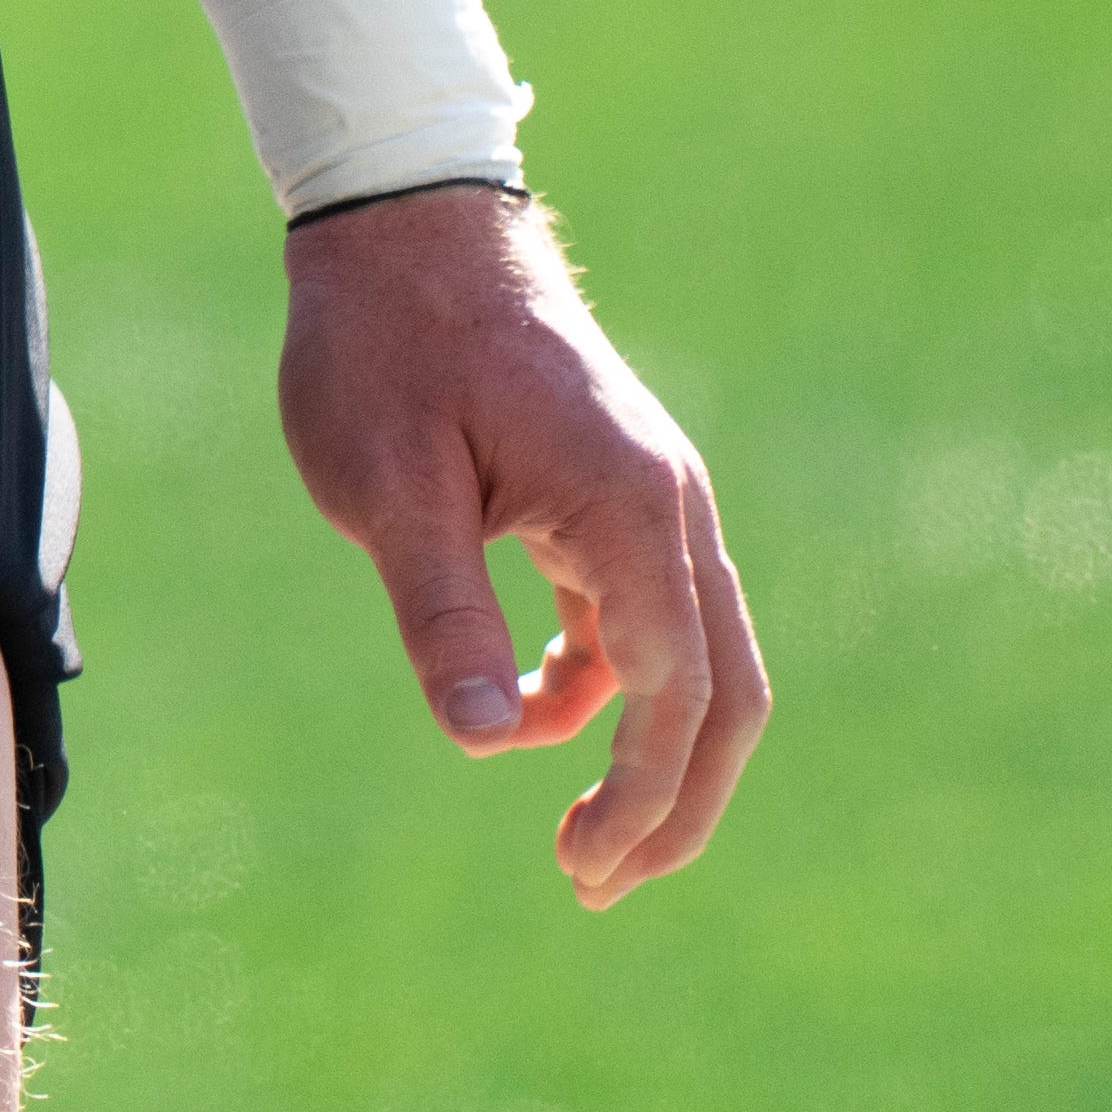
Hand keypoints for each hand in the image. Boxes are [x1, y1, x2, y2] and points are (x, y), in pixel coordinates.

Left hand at [276, 188, 766, 900]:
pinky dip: (606, 690)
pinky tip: (526, 718)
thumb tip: (481, 741)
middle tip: (596, 885)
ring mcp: (651, 502)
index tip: (581, 867)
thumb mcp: (390, 484)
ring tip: (577, 846)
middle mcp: (669, 509)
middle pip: (725, 692)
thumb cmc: (386, 343)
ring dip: (651, 757)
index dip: (641, 794)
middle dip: (678, 804)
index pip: (672, 688)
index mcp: (629, 506)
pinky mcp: (616, 499)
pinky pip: (641, 621)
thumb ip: (441, 612)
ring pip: (694, 661)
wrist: (405, 225)